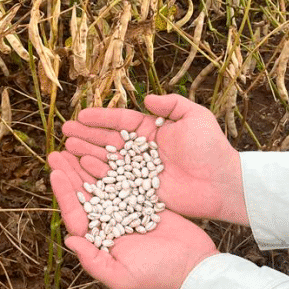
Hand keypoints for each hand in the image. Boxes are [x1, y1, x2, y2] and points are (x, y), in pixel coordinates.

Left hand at [48, 151, 218, 288]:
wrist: (194, 269)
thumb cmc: (157, 278)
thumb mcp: (121, 277)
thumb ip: (93, 261)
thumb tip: (69, 240)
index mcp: (97, 241)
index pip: (75, 215)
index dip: (63, 194)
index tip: (55, 172)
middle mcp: (107, 225)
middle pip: (83, 195)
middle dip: (69, 174)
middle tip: (56, 153)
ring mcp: (124, 211)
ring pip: (100, 184)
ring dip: (85, 166)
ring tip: (73, 146)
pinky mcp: (142, 201)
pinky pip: (123, 180)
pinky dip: (112, 165)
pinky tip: (102, 151)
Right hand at [61, 94, 248, 225]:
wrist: (222, 183)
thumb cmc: (211, 149)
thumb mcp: (195, 117)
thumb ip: (171, 105)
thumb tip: (147, 97)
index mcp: (152, 130)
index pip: (120, 121)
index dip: (100, 118)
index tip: (80, 115)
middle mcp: (142, 150)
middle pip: (108, 140)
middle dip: (86, 135)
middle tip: (65, 132)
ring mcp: (139, 171)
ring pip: (107, 160)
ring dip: (86, 153)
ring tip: (66, 148)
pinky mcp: (140, 190)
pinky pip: (115, 181)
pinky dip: (97, 175)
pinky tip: (81, 168)